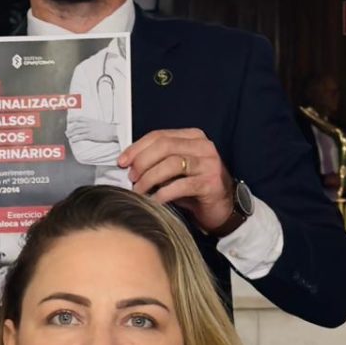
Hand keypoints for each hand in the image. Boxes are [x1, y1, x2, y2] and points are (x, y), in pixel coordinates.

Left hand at [121, 126, 240, 237]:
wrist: (223, 208)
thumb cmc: (195, 189)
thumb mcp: (175, 170)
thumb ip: (157, 162)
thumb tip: (128, 165)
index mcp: (192, 137)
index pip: (159, 136)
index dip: (137, 148)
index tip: (122, 161)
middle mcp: (203, 146)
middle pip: (164, 146)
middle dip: (142, 162)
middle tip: (131, 177)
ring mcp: (209, 164)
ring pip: (171, 163)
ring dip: (150, 178)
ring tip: (139, 190)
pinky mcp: (211, 183)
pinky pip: (180, 185)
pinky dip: (163, 193)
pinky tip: (154, 200)